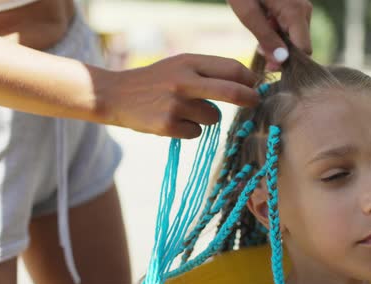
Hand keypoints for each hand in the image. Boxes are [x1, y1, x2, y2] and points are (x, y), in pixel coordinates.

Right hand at [100, 53, 257, 138]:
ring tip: (185, 111)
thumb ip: (207, 71)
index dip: (248, 79)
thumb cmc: (155, 81)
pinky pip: (196, 133)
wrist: (116, 95)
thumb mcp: (179, 65)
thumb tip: (244, 83)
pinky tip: (172, 121)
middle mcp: (184, 81)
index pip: (231, 68)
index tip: (254, 86)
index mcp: (189, 62)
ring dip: (207, 117)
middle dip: (249, 99)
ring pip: (213, 117)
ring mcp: (176, 105)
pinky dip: (190, 130)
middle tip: (255, 102)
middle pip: (232, 92)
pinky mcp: (167, 125)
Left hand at [227, 0, 312, 70]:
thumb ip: (265, 38)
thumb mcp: (248, 13)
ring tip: (258, 38)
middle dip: (281, 54)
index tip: (270, 67)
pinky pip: (291, 30)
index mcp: (296, 12)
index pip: (304, 50)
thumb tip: (281, 60)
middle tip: (259, 50)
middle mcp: (304, 10)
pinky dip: (278, 35)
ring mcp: (301, 9)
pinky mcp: (295, 8)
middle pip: (300, 46)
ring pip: (295, 39)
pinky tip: (263, 28)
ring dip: (278, 45)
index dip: (289, 62)